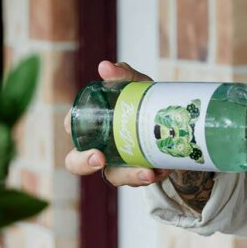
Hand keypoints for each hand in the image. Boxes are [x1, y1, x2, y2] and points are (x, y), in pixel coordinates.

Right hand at [63, 60, 168, 185]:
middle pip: (77, 163)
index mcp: (93, 125)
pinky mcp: (138, 174)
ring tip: (147, 172)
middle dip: (84, 163)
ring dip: (129, 176)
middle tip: (99, 158)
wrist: (175, 122)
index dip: (71, 126)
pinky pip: (140, 180)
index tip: (73, 126)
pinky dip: (152, 174)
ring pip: (113, 177)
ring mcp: (118, 164)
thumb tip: (105, 67)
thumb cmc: (145, 102)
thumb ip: (123, 75)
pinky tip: (162, 168)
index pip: (73, 127)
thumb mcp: (137, 86)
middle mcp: (99, 148)